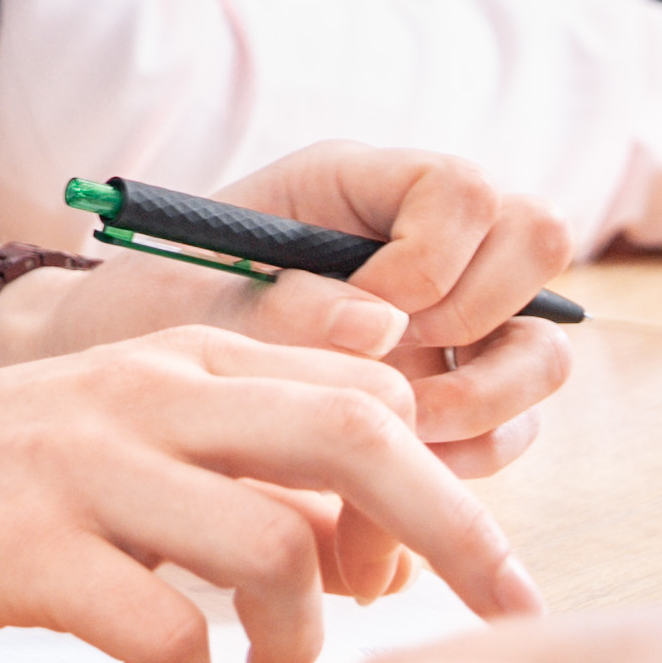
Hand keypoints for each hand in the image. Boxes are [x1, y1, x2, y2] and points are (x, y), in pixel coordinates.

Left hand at [0, 138, 583, 471]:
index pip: (460, 187)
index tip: (372, 312)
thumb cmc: (149, 322)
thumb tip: (380, 329)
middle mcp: (424, 242)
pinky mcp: (451, 393)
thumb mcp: (194, 304)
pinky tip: (404, 476)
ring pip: (540, 345)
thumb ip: (280, 307)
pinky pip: (514, 423)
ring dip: (489, 400)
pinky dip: (476, 455)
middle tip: (402, 381)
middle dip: (479, 319)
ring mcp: (449, 320)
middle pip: (535, 240)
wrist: (121, 393)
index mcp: (360, 186)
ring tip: (406, 438)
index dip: (434, 254)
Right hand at [0, 299, 559, 662]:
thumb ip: (230, 452)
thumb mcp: (111, 431)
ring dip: (305, 640)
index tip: (466, 576)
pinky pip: (162, 626)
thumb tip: (365, 509)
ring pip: (277, 542)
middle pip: (358, 438)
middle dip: (459, 532)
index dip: (440, 485)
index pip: (364, 393)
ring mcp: (87, 469)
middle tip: (510, 618)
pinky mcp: (26, 551)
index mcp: (177, 363)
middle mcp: (147, 397)